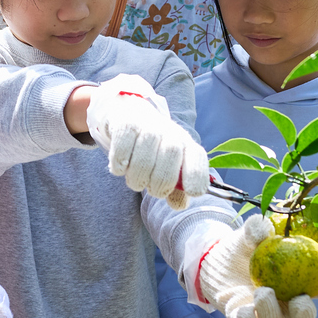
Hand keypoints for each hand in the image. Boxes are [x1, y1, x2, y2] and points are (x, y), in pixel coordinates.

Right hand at [85, 73, 208, 208]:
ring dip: (138, 177)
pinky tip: (120, 168)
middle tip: (152, 190)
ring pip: (145, 155)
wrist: (130, 114)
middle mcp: (170, 133)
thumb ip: (176, 189)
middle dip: (160, 182)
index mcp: (186, 145)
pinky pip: (122, 147)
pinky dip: (120, 163)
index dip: (197, 176)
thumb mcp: (170, 167)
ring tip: (135, 181)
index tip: (191, 191)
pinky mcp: (126, 123)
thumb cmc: (154, 149)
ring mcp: (148, 126)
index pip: (198, 157)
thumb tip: (179, 204)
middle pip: (170, 155)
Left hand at [194, 216, 317, 317]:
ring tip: (263, 291)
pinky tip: (246, 310)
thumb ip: (258, 229)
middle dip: (306, 312)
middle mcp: (285, 301)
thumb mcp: (250, 233)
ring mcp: (263, 312)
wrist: (214, 258)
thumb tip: (265, 229)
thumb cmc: (243, 245)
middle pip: (303, 316)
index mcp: (298, 280)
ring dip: (272, 310)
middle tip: (301, 299)